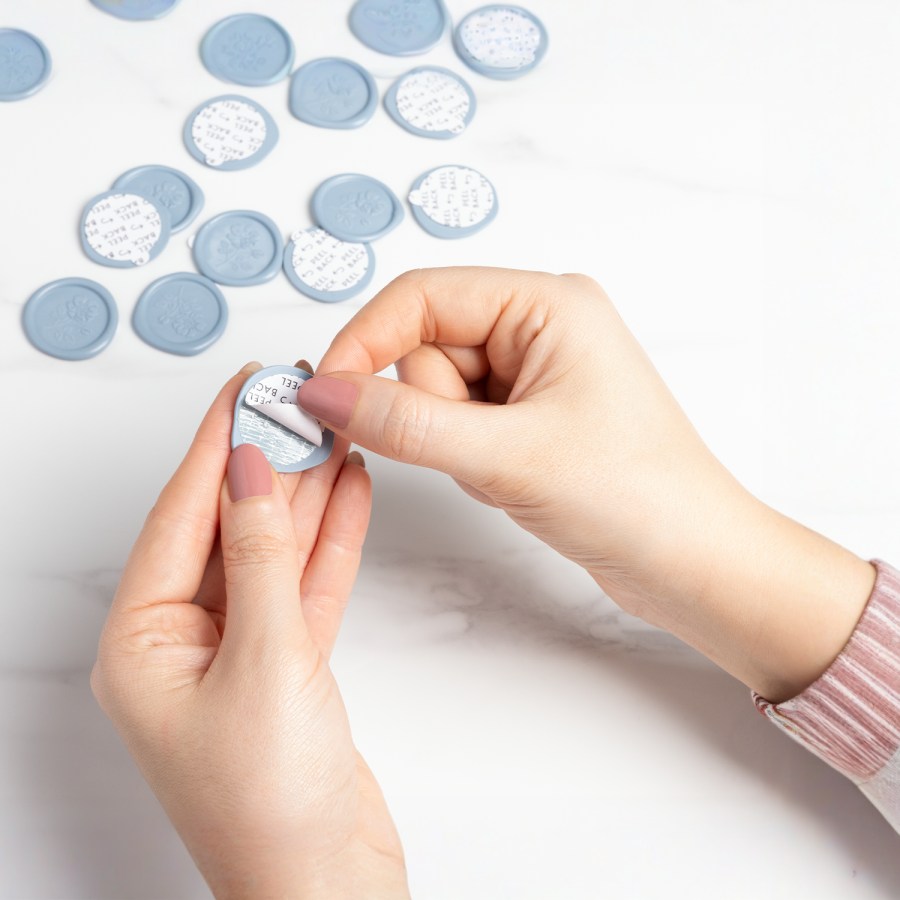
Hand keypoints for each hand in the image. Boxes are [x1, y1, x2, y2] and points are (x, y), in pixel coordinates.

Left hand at [91, 363, 407, 898]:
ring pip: (273, 550)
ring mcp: (240, 652)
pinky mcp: (289, 664)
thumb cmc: (273, 808)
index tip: (244, 388)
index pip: (180, 517)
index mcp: (143, 644)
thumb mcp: (264, 661)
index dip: (215, 445)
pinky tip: (348, 495)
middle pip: (226, 527)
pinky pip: (305, 584)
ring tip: (332, 433)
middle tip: (295, 401)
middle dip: (265, 463)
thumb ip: (261, 558)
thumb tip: (248, 472)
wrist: (331, 888)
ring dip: (304, 494)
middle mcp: (183, 643)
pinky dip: (329, 540)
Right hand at [296, 268, 874, 700]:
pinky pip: (457, 425)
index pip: (420, 296)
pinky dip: (467, 460)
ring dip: (453, 442)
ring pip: (436, 393)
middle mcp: (538, 324)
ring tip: (511, 472)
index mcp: (547, 302)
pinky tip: (516, 481)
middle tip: (484, 452)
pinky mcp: (527, 415)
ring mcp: (532, 372)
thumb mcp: (508, 456)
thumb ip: (405, 422)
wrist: (693, 564)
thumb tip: (321, 392)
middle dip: (433, 411)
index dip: (363, 342)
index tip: (324, 396)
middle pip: (425, 346)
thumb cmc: (636, 497)